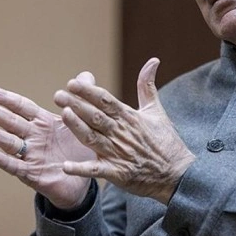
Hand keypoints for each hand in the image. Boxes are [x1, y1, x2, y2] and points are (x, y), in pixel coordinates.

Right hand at [0, 75, 95, 208]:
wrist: (86, 177)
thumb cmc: (82, 146)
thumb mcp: (84, 122)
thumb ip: (81, 100)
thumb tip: (86, 75)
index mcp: (44, 122)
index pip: (22, 107)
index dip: (6, 99)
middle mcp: (34, 137)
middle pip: (12, 122)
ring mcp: (32, 155)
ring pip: (10, 143)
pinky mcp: (33, 174)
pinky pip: (17, 167)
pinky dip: (4, 161)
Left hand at [54, 58, 195, 203]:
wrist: (177, 174)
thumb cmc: (166, 141)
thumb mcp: (156, 110)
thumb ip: (147, 86)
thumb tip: (153, 60)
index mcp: (129, 117)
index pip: (106, 100)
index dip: (89, 91)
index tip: (72, 83)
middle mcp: (121, 133)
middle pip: (95, 116)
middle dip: (76, 105)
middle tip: (58, 95)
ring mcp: (118, 153)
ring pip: (93, 138)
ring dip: (77, 127)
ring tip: (63, 115)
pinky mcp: (117, 173)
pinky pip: (96, 170)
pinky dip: (81, 169)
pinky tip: (65, 166)